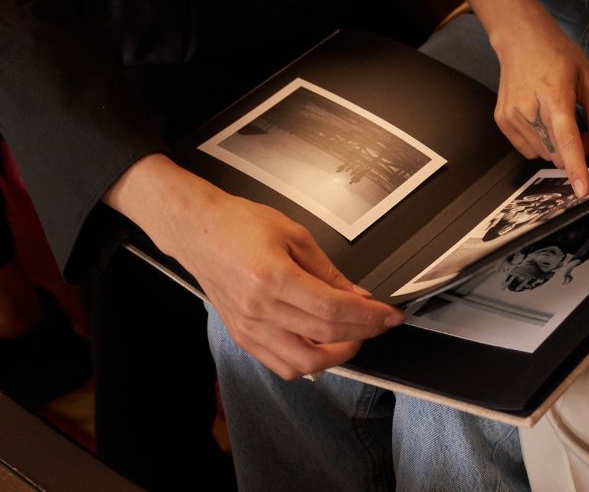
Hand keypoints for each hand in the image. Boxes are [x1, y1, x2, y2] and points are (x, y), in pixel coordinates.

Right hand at [106, 155, 402, 378]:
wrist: (197, 231)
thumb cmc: (240, 224)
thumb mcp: (294, 236)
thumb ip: (329, 272)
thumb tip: (359, 296)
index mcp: (273, 278)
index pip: (334, 309)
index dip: (369, 316)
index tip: (391, 315)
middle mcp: (259, 309)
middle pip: (324, 336)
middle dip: (363, 333)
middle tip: (380, 324)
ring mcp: (248, 328)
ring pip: (303, 362)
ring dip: (337, 355)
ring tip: (354, 337)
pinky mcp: (242, 337)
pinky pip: (281, 365)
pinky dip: (308, 363)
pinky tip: (324, 346)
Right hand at [493, 19, 588, 197]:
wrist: (521, 39)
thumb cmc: (558, 54)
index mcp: (555, 96)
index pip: (567, 140)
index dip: (576, 168)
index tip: (582, 190)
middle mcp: (529, 108)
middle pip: (557, 153)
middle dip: (575, 152)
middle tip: (583, 130)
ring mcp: (512, 116)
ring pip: (543, 154)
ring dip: (558, 149)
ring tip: (561, 121)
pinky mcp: (502, 121)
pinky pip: (527, 149)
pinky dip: (541, 144)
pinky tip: (543, 121)